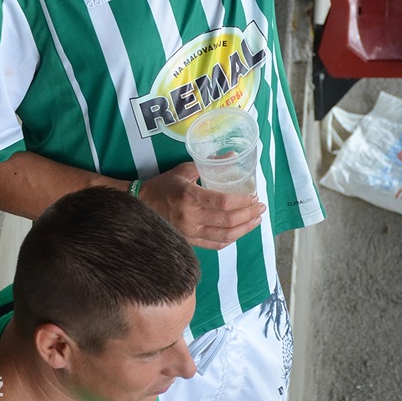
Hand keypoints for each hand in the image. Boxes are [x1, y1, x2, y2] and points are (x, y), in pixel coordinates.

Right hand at [139, 162, 265, 249]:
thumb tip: (231, 155)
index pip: (223, 202)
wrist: (140, 206)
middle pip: (228, 221)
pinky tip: (239, 231)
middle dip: (249, 214)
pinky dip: (231, 239)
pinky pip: (215, 245)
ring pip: (225, 236)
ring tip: (256, 220)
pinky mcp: (189, 242)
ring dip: (245, 229)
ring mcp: (190, 233)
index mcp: (190, 197)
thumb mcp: (183, 170)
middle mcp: (191, 217)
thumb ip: (207, 163)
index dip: (243, 201)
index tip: (254, 196)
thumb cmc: (163, 186)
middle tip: (260, 207)